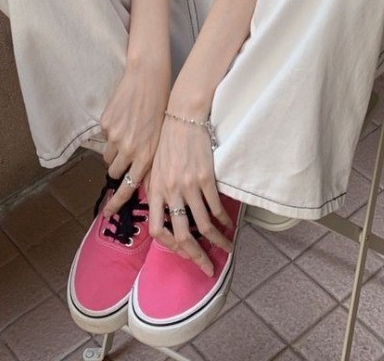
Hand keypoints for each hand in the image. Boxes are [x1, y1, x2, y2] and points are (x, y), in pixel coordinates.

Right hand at [100, 60, 168, 215]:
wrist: (148, 78)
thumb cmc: (161, 107)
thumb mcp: (161, 138)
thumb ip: (151, 161)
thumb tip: (146, 183)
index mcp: (146, 155)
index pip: (128, 187)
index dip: (117, 202)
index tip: (107, 213)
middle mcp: (129, 149)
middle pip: (114, 172)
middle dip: (118, 167)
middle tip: (126, 154)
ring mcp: (115, 137)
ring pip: (107, 156)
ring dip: (114, 150)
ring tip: (127, 134)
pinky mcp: (106, 124)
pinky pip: (104, 137)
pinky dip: (111, 132)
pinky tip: (124, 118)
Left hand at [147, 115, 232, 274]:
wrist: (183, 116)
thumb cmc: (167, 140)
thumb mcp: (153, 166)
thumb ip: (155, 190)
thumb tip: (162, 212)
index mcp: (155, 190)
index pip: (157, 230)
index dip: (170, 246)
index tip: (182, 252)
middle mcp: (171, 191)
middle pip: (183, 235)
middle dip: (197, 256)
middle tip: (208, 267)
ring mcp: (189, 185)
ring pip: (204, 225)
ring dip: (217, 241)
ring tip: (226, 248)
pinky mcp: (206, 177)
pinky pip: (216, 207)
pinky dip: (224, 220)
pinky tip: (229, 225)